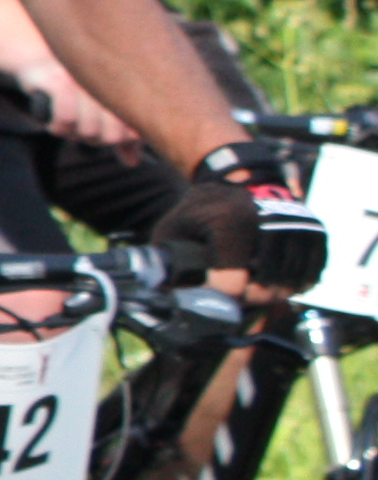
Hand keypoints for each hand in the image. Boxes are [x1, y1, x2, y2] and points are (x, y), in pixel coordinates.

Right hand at [15, 52, 137, 153]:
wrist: (38, 61)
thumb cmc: (74, 91)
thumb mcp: (100, 114)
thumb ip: (120, 137)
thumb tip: (132, 162)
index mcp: (127, 90)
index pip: (134, 133)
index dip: (119, 142)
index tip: (103, 132)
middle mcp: (110, 84)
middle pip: (112, 136)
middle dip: (94, 140)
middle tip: (81, 130)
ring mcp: (86, 82)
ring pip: (89, 129)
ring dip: (73, 134)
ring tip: (67, 125)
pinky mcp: (60, 82)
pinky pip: (66, 119)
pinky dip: (58, 127)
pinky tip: (54, 124)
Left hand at [175, 144, 327, 295]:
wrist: (239, 179)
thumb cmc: (201, 212)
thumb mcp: (172, 229)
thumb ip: (166, 262)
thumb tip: (168, 299)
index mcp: (229, 224)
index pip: (232, 285)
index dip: (224, 299)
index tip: (219, 295)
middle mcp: (267, 224)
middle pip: (266, 288)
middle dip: (251, 300)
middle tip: (241, 297)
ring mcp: (295, 226)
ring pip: (291, 284)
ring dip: (275, 295)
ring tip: (259, 291)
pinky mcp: (314, 230)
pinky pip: (312, 272)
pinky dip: (299, 284)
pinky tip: (282, 282)